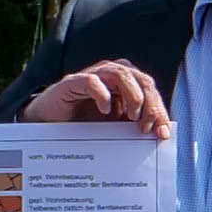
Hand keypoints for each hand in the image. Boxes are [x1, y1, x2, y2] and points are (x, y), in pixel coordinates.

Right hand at [28, 58, 172, 141]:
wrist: (48, 124)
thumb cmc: (83, 124)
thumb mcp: (114, 127)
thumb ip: (134, 126)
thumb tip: (160, 137)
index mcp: (127, 83)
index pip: (151, 90)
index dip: (160, 110)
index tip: (162, 134)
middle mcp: (113, 74)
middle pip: (142, 80)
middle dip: (151, 105)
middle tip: (148, 128)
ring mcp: (93, 75)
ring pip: (122, 74)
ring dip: (132, 96)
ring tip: (131, 117)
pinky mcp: (73, 81)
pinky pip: (92, 80)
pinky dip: (103, 94)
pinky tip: (106, 110)